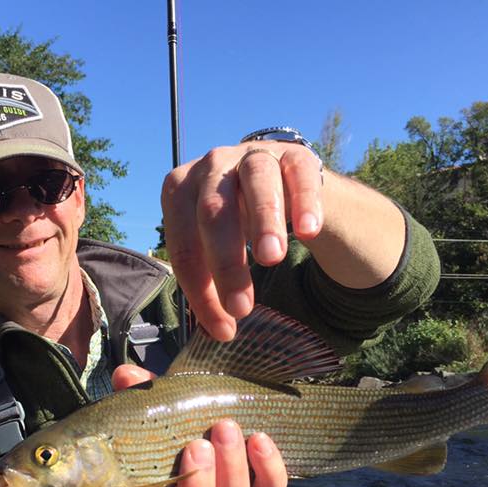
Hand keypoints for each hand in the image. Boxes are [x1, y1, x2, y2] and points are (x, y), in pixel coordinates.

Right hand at [108, 365, 287, 486]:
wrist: (202, 448)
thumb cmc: (167, 436)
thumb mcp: (148, 414)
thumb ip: (136, 398)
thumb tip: (126, 376)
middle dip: (197, 486)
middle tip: (197, 445)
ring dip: (231, 471)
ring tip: (226, 428)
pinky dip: (268, 472)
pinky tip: (260, 439)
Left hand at [161, 141, 323, 339]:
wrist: (279, 181)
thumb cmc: (236, 222)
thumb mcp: (214, 248)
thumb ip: (210, 283)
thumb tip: (216, 331)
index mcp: (179, 191)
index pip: (183, 245)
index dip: (200, 290)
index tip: (222, 328)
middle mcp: (211, 166)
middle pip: (212, 213)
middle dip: (225, 263)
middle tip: (242, 308)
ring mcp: (252, 155)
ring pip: (255, 182)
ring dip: (263, 221)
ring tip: (271, 260)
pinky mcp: (293, 154)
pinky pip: (299, 172)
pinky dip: (304, 201)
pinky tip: (308, 232)